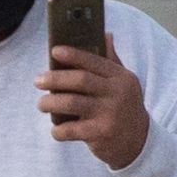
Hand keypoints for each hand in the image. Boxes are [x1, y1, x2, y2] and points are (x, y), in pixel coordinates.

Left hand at [38, 32, 150, 164]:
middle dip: (55, 79)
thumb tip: (105, 34)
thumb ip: (112, 61)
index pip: (94, 61)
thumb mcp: (124, 83)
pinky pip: (71, 129)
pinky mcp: (101, 134)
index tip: (54, 51)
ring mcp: (109, 114)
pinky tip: (55, 129)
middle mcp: (117, 94)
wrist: (139, 142)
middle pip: (80, 80)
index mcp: (121, 78)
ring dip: (50, 103)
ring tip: (41, 103)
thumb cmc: (124, 107)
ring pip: (71, 103)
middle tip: (38, 80)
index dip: (73, 55)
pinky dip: (58, 130)